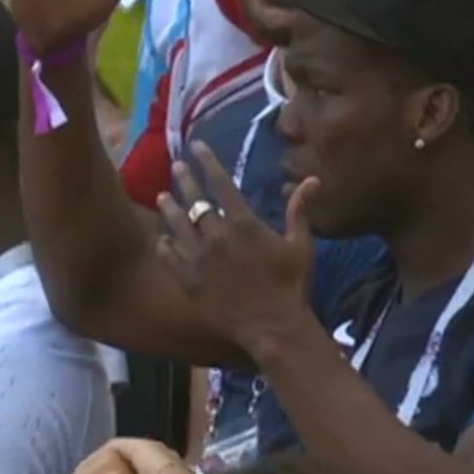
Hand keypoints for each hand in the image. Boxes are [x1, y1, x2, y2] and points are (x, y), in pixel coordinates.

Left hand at [156, 141, 321, 353]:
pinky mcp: (189, 281)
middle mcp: (216, 236)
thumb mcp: (301, 244)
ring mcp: (199, 259)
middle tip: (175, 168)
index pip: (220, 183)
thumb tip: (312, 179)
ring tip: (162, 197)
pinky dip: (166, 245)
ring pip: (176, 227)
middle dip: (184, 181)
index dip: (207, 162)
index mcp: (243, 223)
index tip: (196, 147)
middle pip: (194, 201)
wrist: (272, 326)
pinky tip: (163, 239)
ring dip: (169, 209)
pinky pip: (170, 257)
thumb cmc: (291, 285)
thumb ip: (299, 209)